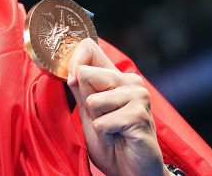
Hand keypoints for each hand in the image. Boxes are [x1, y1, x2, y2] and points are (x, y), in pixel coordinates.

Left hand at [67, 39, 167, 175]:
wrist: (133, 171)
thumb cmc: (112, 142)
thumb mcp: (89, 114)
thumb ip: (81, 91)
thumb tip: (72, 70)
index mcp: (116, 77)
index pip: (89, 47)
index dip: (73, 61)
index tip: (71, 81)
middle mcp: (131, 82)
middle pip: (86, 74)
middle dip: (86, 105)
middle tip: (103, 120)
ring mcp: (138, 97)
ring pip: (92, 102)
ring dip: (97, 123)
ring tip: (113, 130)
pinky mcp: (139, 115)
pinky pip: (103, 123)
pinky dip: (106, 136)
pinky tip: (120, 139)